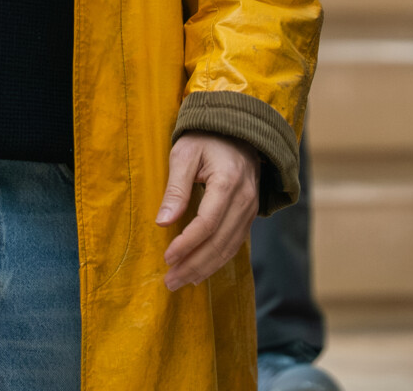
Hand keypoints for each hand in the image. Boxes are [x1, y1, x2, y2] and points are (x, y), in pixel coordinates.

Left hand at [155, 131, 259, 290]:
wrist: (236, 131)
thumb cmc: (205, 139)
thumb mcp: (184, 154)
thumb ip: (175, 188)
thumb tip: (162, 223)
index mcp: (227, 182)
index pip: (207, 223)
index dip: (187, 244)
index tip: (167, 258)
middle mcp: (244, 199)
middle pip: (220, 242)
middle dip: (194, 265)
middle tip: (170, 281)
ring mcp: (250, 208)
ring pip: (229, 247)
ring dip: (205, 268)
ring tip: (181, 281)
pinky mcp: (249, 214)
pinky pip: (235, 243)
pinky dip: (217, 260)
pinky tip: (200, 271)